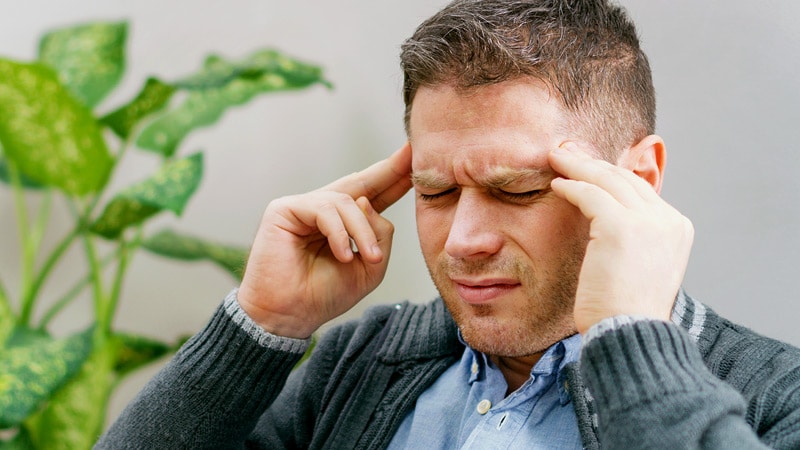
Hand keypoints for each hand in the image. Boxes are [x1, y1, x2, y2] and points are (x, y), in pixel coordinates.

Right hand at [237, 143, 412, 337]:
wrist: (289, 316)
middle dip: (388, 171)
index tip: (417, 162)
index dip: (395, 181)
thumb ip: (380, 234)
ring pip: (347, 202)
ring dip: (362, 231)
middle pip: (361, 183)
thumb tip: (367, 201)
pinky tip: (343, 255)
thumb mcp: (370, 267)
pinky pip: (323, 209)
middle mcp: (324, 211)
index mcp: (345, 225)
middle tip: (410, 155)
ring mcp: (304, 207)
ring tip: (369, 258)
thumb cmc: (324, 295)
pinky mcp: (284, 208)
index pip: (374, 197)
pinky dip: (339, 233)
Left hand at [548, 143, 693, 334]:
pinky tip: (556, 184)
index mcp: (677, 228)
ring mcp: (647, 221)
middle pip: (625, 178)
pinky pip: (590, 194)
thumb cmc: (625, 312)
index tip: (587, 166)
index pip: (640, 190)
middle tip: (568, 151)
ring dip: (578, 165)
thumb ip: (633, 241)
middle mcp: (668, 220)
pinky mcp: (620, 226)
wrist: (629, 334)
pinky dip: (572, 186)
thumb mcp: (639, 269)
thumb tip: (606, 227)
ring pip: (607, 179)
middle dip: (594, 162)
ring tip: (556, 157)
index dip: (611, 175)